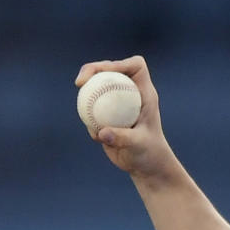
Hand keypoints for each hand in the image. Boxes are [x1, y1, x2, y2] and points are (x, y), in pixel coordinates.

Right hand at [75, 56, 173, 178]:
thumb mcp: (139, 145)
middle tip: (80, 82)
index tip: (105, 72)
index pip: (136, 66)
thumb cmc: (149, 153)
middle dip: (93, 69)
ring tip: (82, 108)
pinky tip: (96, 136)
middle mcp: (130, 93)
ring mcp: (117, 103)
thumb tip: (102, 132)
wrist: (146, 166)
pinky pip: (91, 107)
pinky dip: (87, 117)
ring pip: (98, 86)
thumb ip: (123, 138)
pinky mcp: (107, 114)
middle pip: (111, 70)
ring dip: (86, 91)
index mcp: (144, 93)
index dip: (120, 63)